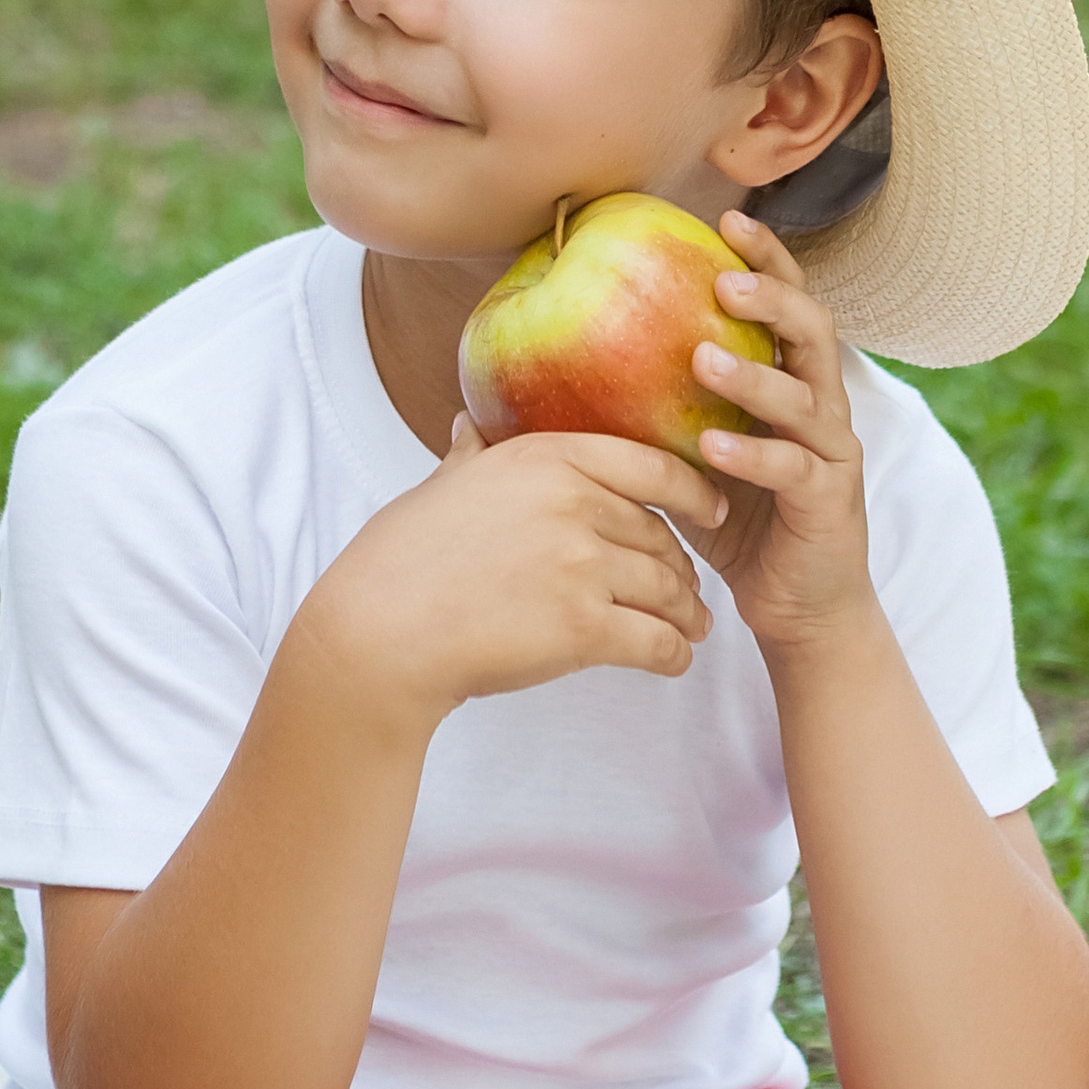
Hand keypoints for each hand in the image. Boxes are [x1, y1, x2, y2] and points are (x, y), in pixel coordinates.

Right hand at [305, 420, 722, 726]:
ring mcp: (581, 566)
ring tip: (693, 628)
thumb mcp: (439, 488)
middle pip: (659, 534)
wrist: (378, 632)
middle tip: (690, 590)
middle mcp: (572, 504)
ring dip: (687, 613)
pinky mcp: (583, 628)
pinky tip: (674, 661)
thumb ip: (470, 457)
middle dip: (682, 567)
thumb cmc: (399, 561)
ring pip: (666, 588)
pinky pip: (655, 641)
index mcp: (544, 459)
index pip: (648, 465)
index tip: (710, 508)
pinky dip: (674, 654)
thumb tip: (468, 427)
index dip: (691, 490)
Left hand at [688, 210, 874, 655]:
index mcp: (792, 381)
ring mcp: (832, 452)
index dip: (765, 257)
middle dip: (771, 296)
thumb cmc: (736, 522)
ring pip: (806, 395)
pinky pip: (794, 468)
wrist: (798, 607)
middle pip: (812, 330)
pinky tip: (713, 447)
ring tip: (704, 358)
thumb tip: (563, 368)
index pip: (786, 303)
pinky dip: (753, 455)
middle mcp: (822, 405)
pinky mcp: (830, 501)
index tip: (723, 216)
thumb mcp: (689, 455)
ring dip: (754, 374)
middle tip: (721, 278)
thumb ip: (655, 410)